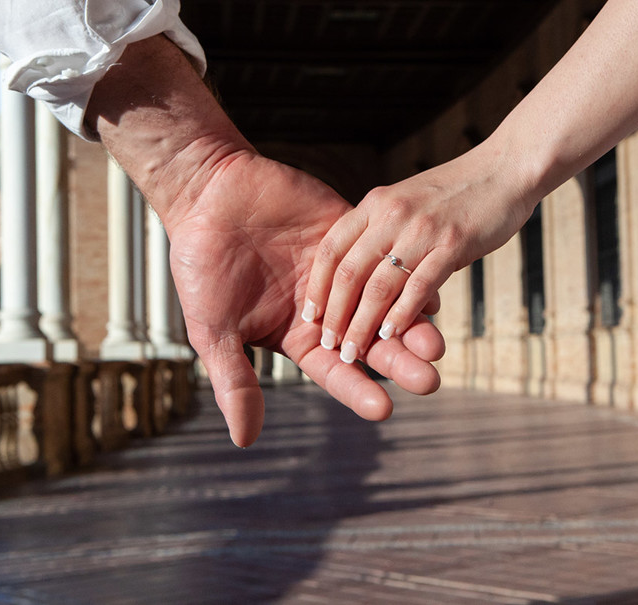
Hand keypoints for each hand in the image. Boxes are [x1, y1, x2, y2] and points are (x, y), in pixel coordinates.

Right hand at [87, 35, 443, 447]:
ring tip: (436, 342)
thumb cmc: (201, 266)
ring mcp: (344, 271)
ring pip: (386, 301)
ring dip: (412, 322)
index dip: (358, 390)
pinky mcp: (351, 233)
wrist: (208, 196)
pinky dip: (406, 272)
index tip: (383, 409)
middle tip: (431, 379)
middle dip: (401, 362)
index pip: (336, 371)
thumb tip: (246, 441)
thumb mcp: (213, 329)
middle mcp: (329, 309)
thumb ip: (235, 382)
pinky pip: (384, 255)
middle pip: (372, 342)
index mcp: (299, 336)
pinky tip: (430, 288)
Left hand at [303, 142, 537, 361]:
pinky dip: (402, 315)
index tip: (309, 314)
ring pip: (379, 285)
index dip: (317, 285)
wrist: (505, 169)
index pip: (331, 247)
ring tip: (353, 351)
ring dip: (363, 324)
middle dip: (335, 314)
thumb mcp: (407, 202)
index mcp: (376, 203)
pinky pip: (419, 286)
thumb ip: (384, 232)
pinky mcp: (452, 244)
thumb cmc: (457, 192)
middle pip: (348, 271)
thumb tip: (364, 275)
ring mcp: (422, 229)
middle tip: (328, 344)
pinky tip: (392, 335)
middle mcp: (392, 214)